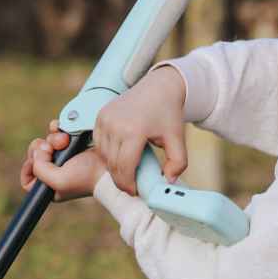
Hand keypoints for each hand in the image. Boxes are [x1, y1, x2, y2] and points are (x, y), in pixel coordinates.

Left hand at [20, 121, 106, 200]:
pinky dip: (56, 129)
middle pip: (34, 157)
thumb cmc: (87, 177)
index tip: (35, 161)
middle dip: (40, 149)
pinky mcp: (70, 145)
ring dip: (52, 138)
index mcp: (49, 187)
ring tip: (64, 140)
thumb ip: (40, 170)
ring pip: (45, 143)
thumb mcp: (58, 180)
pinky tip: (63, 131)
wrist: (108, 165)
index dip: (28, 168)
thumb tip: (39, 151)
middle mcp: (54, 173)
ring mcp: (62, 158)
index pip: (28, 179)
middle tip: (50, 148)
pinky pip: (55, 133)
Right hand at [92, 65, 187, 196]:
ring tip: (126, 172)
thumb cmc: (168, 113)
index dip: (128, 184)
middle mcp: (115, 124)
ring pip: (103, 155)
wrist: (159, 86)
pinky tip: (119, 156)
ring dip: (113, 167)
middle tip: (130, 187)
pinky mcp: (100, 115)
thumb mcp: (177, 139)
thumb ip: (178, 163)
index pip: (124, 167)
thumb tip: (168, 182)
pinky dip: (107, 154)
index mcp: (134, 130)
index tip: (134, 192)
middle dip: (121, 180)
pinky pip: (99, 144)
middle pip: (112, 164)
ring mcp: (105, 118)